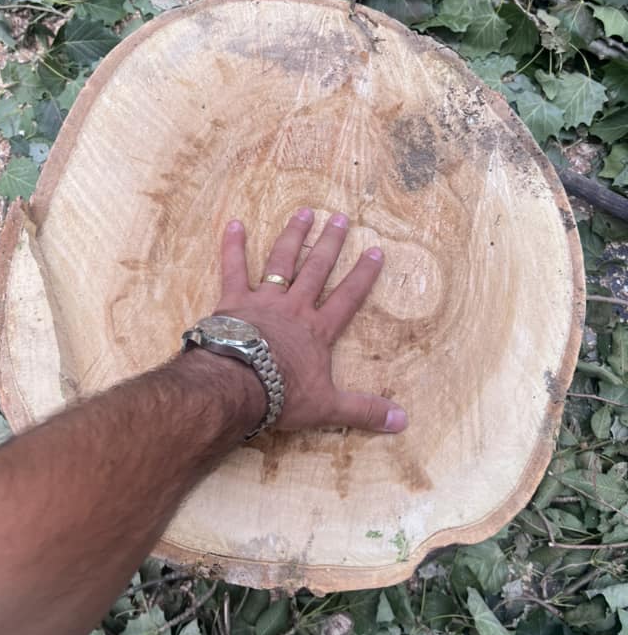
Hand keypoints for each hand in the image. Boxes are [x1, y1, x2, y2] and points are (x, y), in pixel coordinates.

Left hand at [214, 208, 407, 433]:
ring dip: (293, 236)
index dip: (363, 275)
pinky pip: (233, 268)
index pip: (348, 298)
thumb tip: (402, 421)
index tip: (375, 250)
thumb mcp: (328, 407)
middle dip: (330, 243)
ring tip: (304, 212)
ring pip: (282, 261)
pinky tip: (234, 223)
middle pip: (317, 269)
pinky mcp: (234, 300)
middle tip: (340, 217)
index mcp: (318, 330)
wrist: (238, 385)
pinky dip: (233, 246)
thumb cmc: (281, 395)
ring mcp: (264, 300)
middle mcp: (295, 308)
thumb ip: (364, 410)